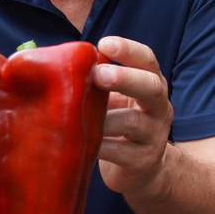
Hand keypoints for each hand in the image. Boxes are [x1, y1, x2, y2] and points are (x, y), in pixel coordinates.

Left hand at [93, 36, 172, 195]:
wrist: (145, 170)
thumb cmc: (120, 126)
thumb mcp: (116, 100)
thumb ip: (98, 83)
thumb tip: (55, 64)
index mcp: (152, 85)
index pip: (148, 60)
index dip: (129, 50)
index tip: (105, 43)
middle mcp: (159, 107)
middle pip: (150, 87)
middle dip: (125, 78)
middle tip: (98, 75)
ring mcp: (154, 136)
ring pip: (132, 122)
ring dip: (104, 117)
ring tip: (79, 116)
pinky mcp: (143, 161)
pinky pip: (120, 152)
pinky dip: (99, 147)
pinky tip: (81, 144)